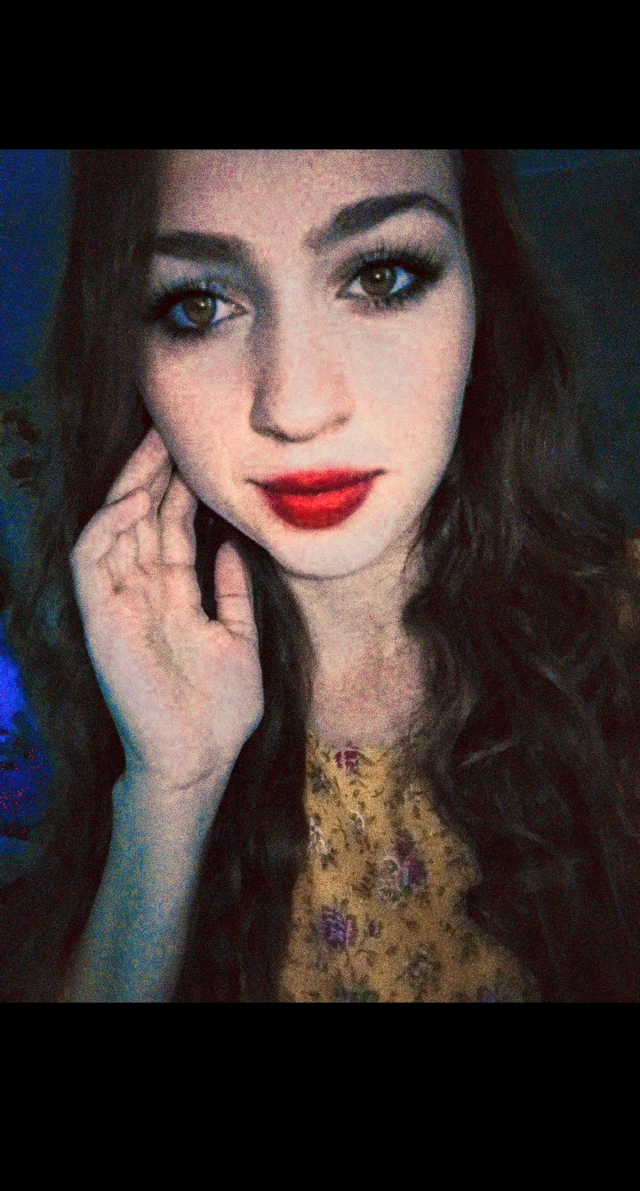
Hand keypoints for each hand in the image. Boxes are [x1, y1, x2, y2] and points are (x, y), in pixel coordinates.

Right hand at [69, 426, 263, 802]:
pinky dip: (107, 529)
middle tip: (171, 429)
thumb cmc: (219, 713)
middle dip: (154, 474)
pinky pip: (92, 563)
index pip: (170, 529)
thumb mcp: (239, 641)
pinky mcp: (100, 620)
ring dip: (130, 488)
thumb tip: (230, 549)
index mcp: (173, 597)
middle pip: (142, 519)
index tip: (198, 451)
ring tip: (154, 448)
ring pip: (114, 530)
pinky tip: (132, 502)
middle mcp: (142, 594)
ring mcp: (118, 605)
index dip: (180, 490)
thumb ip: (232, 595)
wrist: (199, 761)